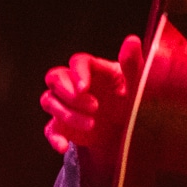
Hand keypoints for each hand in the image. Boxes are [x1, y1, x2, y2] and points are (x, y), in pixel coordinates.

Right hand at [40, 35, 143, 186]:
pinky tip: (63, 146)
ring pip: (49, 101)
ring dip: (67, 113)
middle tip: (94, 106)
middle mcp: (75, 84)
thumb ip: (133, 64)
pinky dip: (53, 137)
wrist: (130, 131)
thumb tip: (132, 40)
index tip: (84, 88)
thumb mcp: (137, 85)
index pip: (77, 62)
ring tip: (92, 124)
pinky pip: (49, 128)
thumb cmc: (133, 100)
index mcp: (94, 69)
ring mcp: (66, 104)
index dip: (77, 73)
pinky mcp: (62, 124)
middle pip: (55, 77)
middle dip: (69, 93)